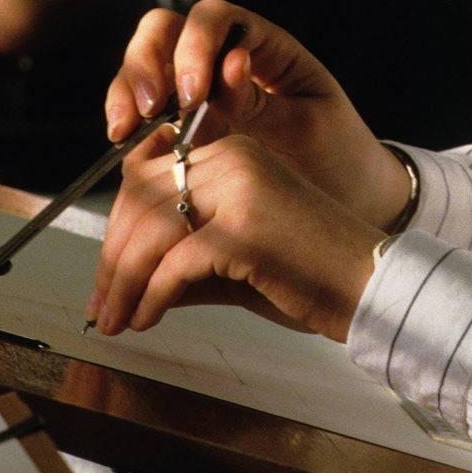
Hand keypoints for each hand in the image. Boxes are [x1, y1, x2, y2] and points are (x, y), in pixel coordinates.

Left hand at [88, 131, 383, 341]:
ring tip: (114, 319)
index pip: (147, 175)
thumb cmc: (310, 275)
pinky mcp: (245, 230)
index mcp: (234, 152)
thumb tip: (124, 282)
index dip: (117, 224)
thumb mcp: (234, 257)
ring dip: (121, 281)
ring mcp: (240, 190)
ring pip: (150, 230)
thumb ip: (182, 257)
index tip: (107, 269)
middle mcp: (234, 159)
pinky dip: (150, 296)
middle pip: (140, 198)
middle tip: (99, 304)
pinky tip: (144, 320)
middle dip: (111, 256)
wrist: (372, 288)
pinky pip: (174, 264)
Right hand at [104, 0, 415, 231]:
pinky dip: (125, 123)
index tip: (194, 95)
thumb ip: (262, 103)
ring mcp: (198, 97)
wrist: (349, 205)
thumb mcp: (310, 129)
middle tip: (147, 107)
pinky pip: (141, 115)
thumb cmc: (339, 158)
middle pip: (166, 31)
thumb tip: (229, 64)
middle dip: (147, 61)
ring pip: (145, 67)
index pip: (216, 19)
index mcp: (264, 47)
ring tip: (124, 128)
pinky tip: (125, 144)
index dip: (195, 45)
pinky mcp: (181, 134)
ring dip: (126, 89)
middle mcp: (223, 63)